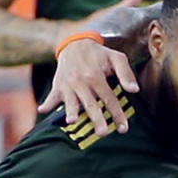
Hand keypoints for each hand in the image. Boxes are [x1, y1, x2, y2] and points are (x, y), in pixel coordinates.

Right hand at [38, 0, 152, 131]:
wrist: (75, 43)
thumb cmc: (99, 54)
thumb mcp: (116, 58)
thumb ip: (126, 73)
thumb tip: (135, 90)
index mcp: (96, 76)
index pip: (109, 98)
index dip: (117, 114)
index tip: (123, 129)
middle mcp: (81, 81)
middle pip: (90, 103)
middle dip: (96, 119)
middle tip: (103, 133)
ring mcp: (68, 84)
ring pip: (70, 101)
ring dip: (70, 111)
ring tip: (72, 121)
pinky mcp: (57, 86)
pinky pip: (51, 96)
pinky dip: (47, 103)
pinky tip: (42, 110)